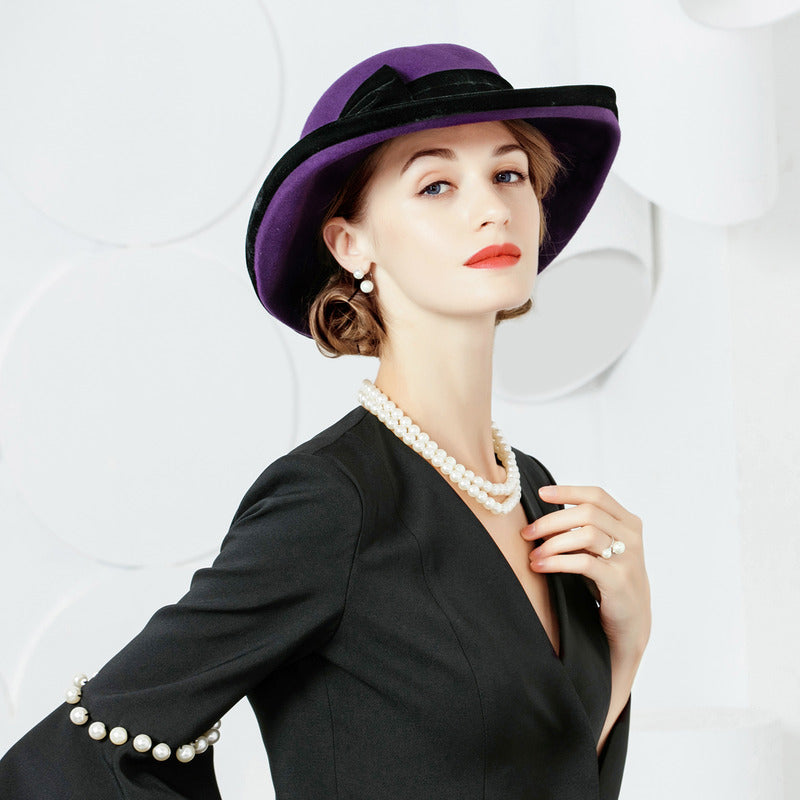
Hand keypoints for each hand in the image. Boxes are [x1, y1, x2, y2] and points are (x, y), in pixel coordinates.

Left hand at [521, 485, 650, 660]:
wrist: (631, 621)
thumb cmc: (608, 580)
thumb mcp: (598, 550)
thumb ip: (581, 530)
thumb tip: (542, 520)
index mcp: (628, 522)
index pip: (597, 495)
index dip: (568, 491)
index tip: (541, 493)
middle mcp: (631, 536)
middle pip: (587, 512)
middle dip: (551, 521)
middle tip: (527, 532)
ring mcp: (628, 558)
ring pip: (585, 534)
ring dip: (552, 543)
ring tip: (532, 555)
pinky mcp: (618, 581)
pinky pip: (583, 562)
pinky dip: (557, 561)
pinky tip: (540, 566)